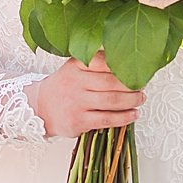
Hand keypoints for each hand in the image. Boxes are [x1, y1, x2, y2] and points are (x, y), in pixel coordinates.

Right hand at [29, 53, 144, 138]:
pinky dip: (124, 117)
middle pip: (111, 82)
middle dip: (132, 84)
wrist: (40, 108)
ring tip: (140, 99)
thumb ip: (96, 62)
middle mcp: (75, 81)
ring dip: (132, 100)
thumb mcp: (74, 67)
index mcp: (76, 64)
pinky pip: (107, 119)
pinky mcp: (79, 121)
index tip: (138, 67)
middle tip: (142, 85)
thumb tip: (129, 62)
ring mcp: (77, 102)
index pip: (105, 61)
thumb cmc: (64, 87)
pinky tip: (133, 114)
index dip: (124, 65)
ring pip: (112, 101)